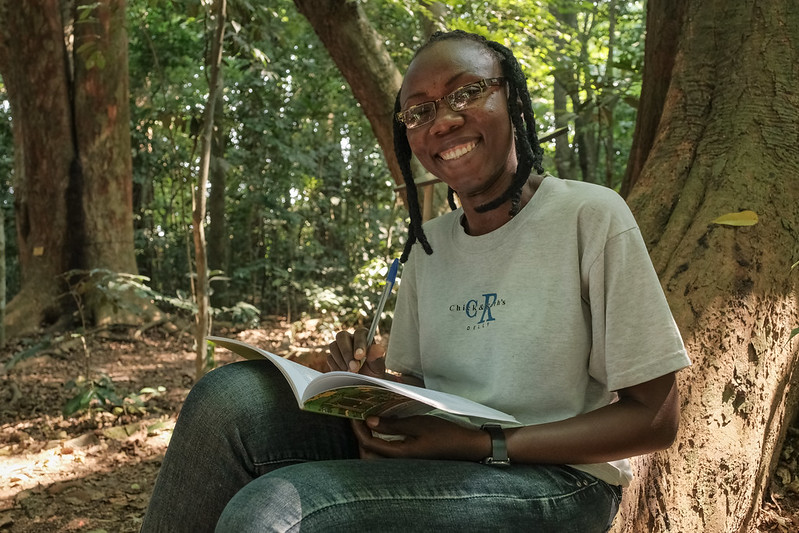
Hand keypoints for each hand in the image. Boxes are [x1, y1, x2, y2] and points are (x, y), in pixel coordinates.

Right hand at [327, 328, 385, 377]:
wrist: (364, 383)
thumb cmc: (373, 371)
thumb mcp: (378, 366)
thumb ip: (376, 357)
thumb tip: (379, 349)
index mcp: (363, 336)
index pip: (359, 334)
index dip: (359, 344)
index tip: (360, 356)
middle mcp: (350, 339)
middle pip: (342, 336)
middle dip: (347, 352)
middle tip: (354, 368)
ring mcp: (339, 347)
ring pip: (333, 346)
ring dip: (341, 360)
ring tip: (351, 373)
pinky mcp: (332, 357)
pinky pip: (330, 358)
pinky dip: (336, 367)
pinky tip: (344, 374)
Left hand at [350, 416, 489, 461]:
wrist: (466, 447)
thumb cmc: (444, 433)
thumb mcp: (418, 424)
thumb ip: (393, 424)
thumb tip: (370, 421)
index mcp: (399, 454)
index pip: (368, 443)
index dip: (357, 428)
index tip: (352, 413)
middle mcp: (398, 463)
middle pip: (368, 455)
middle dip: (360, 438)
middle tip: (358, 418)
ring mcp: (403, 464)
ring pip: (376, 458)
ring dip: (369, 442)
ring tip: (369, 423)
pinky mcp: (408, 461)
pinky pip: (386, 456)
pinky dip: (379, 444)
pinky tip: (383, 430)